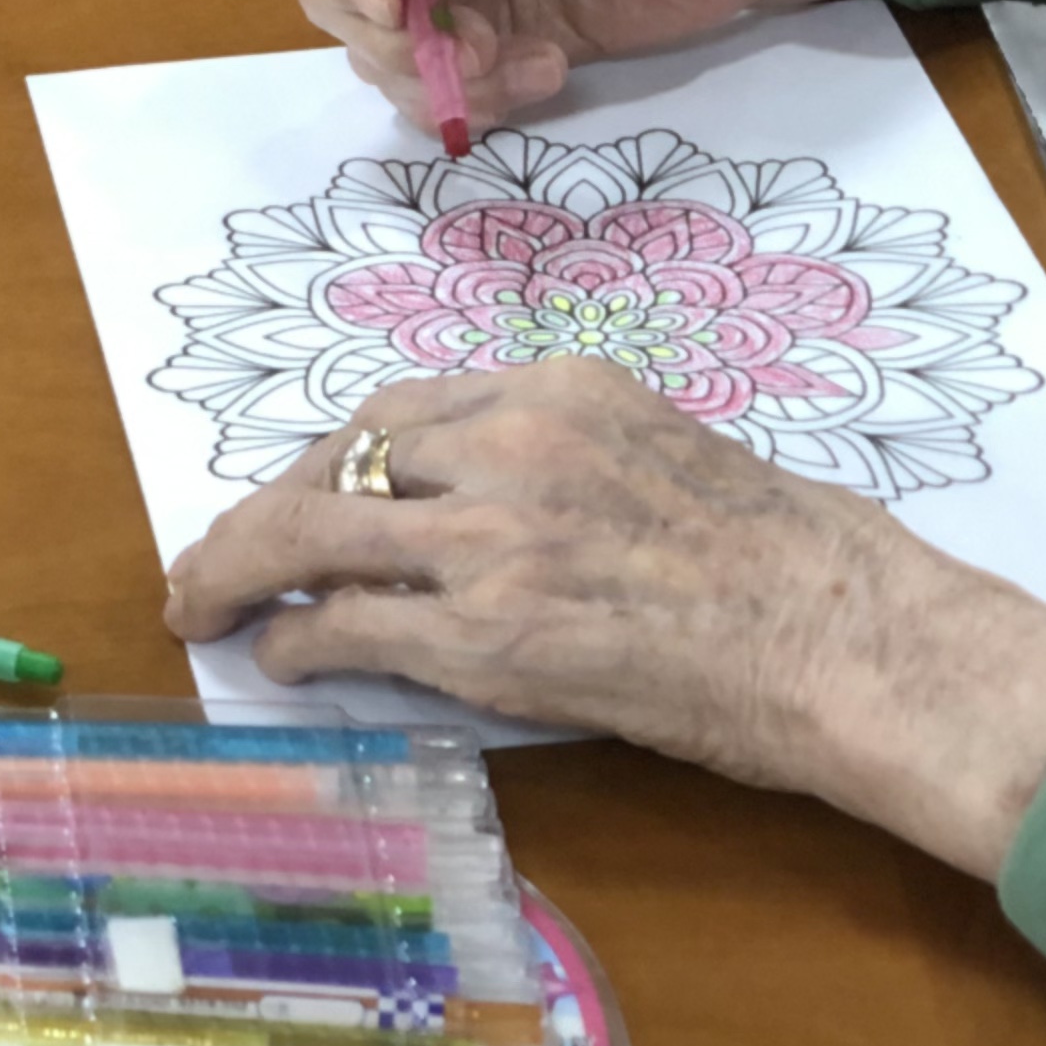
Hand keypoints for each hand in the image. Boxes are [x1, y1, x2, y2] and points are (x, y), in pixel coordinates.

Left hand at [161, 359, 1045, 881]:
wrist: (844, 635)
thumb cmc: (783, 558)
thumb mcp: (657, 448)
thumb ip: (556, 458)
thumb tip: (469, 506)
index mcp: (557, 387)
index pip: (400, 408)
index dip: (331, 457)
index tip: (303, 493)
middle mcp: (512, 442)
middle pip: (341, 456)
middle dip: (264, 506)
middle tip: (216, 552)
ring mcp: (496, 536)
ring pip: (318, 531)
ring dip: (242, 567)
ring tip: (202, 602)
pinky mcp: (490, 634)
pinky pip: (352, 624)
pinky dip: (297, 639)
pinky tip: (277, 658)